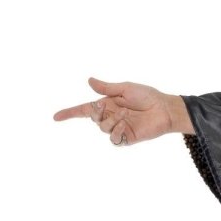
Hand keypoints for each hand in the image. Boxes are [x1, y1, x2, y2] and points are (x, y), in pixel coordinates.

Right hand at [52, 76, 189, 143]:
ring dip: (112, 120)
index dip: (70, 113)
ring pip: (103, 128)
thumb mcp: (125, 88)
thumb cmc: (148, 96)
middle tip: (109, 105)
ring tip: (126, 114)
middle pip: (93, 118)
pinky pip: (114, 139)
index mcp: (107, 104)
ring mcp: (119, 128)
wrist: (164, 109)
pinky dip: (117, 131)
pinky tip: (125, 124)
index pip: (84, 110)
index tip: (56, 117)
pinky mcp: (127, 138)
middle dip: (98, 112)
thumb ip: (106, 88)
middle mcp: (111, 116)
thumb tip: (89, 81)